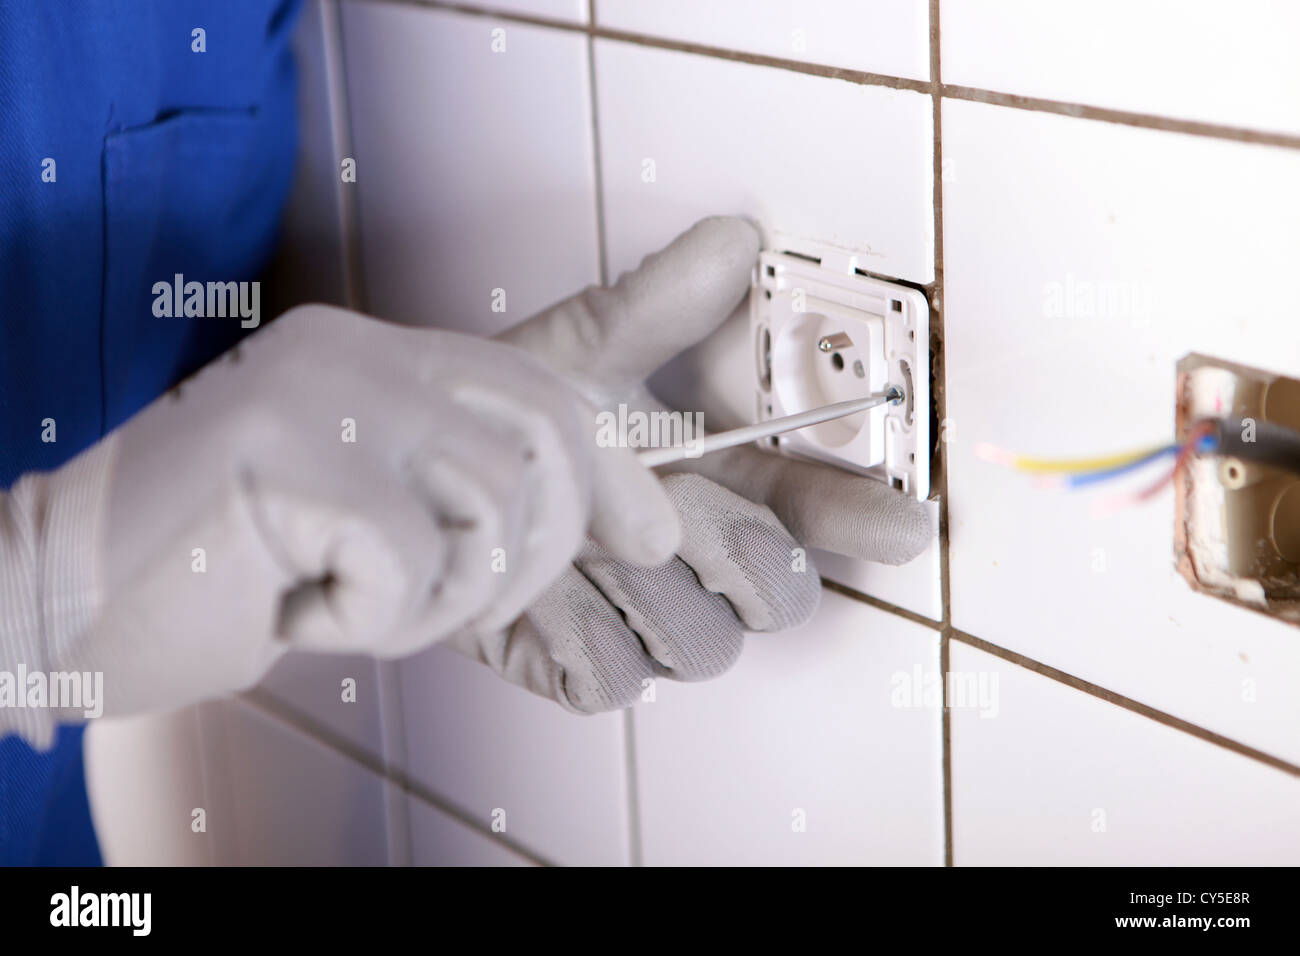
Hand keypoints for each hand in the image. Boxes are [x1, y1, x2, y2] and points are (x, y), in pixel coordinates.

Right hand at [0, 305, 678, 743]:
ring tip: (351, 599)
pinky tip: (298, 607)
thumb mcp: (377, 526)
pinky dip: (372, 617)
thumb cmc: (231, 575)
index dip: (614, 462)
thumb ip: (478, 500)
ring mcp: (314, 389)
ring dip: (439, 596)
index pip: (543, 381)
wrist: (63, 607)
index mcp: (377, 357)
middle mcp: (353, 350)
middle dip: (535, 549)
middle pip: (545, 437)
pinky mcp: (281, 451)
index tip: (654, 531)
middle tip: (454, 600)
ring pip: (491, 501)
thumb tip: (635, 523)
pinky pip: (409, 556)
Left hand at [451, 217, 931, 712]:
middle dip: (732, 550)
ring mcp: (639, 620)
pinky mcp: (579, 669)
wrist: (417, 476)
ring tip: (577, 532)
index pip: (810, 509)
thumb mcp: (573, 352)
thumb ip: (654, 306)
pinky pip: (611, 676)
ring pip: (698, 644)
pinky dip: (567, 625)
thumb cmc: (508, 416)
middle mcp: (689, 559)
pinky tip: (535, 582)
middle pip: (776, 597)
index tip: (902, 520)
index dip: (860, 517)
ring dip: (634, 584)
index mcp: (711, 480)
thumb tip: (733, 242)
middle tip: (675, 504)